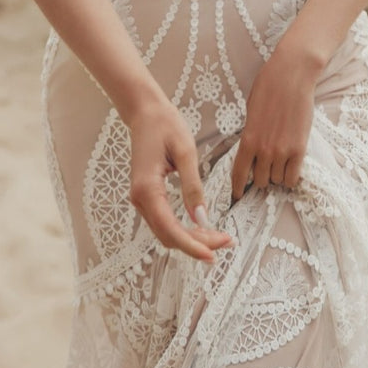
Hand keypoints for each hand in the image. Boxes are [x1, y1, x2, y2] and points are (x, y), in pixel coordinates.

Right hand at [128, 94, 232, 262]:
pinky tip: (202, 227)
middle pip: (168, 235)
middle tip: (227, 241)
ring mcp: (141, 199)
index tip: (213, 255)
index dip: (192, 245)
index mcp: (147, 189)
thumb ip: (193, 186)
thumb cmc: (165, 125)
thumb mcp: (185, 152)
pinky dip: (183, 229)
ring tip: (219, 236)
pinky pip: (164, 221)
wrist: (145, 112)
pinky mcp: (147, 196)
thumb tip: (201, 218)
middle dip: (197, 244)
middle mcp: (139, 199)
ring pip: (166, 231)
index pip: (170, 229)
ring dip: (191, 238)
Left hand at [231, 42, 317, 201]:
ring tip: (280, 163)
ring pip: (277, 180)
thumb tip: (251, 151)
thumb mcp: (251, 113)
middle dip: (261, 178)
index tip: (238, 195)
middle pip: (259, 181)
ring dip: (277, 175)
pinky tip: (290, 168)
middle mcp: (263, 150)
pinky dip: (290, 177)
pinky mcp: (300, 150)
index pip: (238, 173)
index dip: (237, 188)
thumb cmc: (268, 88)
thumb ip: (251, 135)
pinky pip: (293, 178)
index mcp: (248, 139)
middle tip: (265, 169)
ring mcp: (282, 151)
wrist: (292, 76)